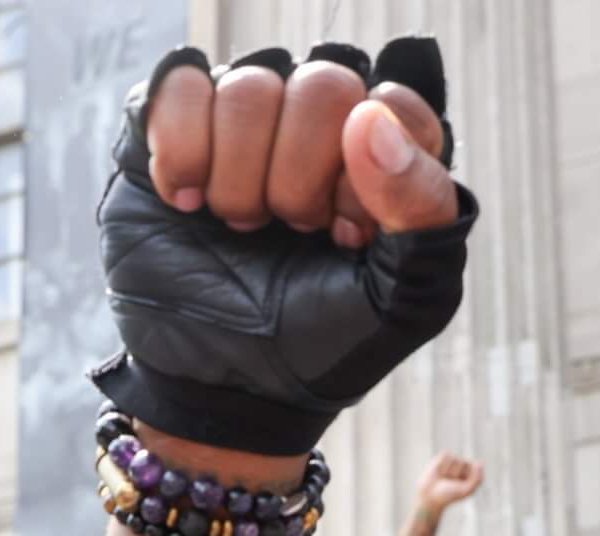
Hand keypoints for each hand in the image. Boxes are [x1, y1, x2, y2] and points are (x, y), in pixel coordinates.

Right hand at [94, 39, 472, 454]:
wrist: (226, 388)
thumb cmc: (323, 342)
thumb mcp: (403, 299)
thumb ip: (420, 206)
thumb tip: (370, 117)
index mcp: (388, 148)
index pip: (393, 101)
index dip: (365, 172)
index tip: (344, 235)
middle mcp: (321, 119)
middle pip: (322, 85)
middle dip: (299, 180)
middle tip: (289, 232)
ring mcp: (248, 117)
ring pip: (249, 84)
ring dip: (238, 178)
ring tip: (238, 227)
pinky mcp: (178, 123)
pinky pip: (179, 83)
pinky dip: (181, 150)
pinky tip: (187, 202)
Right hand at [415, 451, 482, 512]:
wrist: (430, 496)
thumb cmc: (448, 495)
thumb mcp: (467, 490)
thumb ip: (478, 479)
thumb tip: (479, 462)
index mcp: (472, 474)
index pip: (475, 467)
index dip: (467, 476)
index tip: (460, 486)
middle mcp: (463, 467)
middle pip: (464, 462)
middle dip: (456, 473)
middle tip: (450, 482)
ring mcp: (452, 462)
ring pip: (455, 458)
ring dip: (449, 470)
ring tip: (444, 478)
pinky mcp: (442, 458)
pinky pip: (447, 455)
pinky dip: (442, 464)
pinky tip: (439, 472)